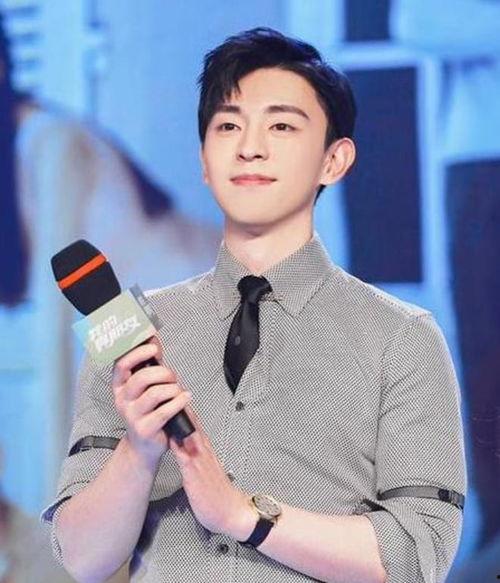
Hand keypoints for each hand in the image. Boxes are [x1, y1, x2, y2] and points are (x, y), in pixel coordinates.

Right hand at [112, 338, 191, 466]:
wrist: (144, 445)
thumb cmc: (148, 410)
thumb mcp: (146, 386)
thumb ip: (149, 363)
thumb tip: (152, 338)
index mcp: (119, 386)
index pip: (121, 364)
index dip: (138, 353)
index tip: (154, 349)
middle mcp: (122, 400)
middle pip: (142, 378)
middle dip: (163, 372)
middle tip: (172, 376)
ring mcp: (132, 415)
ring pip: (155, 393)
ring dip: (172, 388)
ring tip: (178, 390)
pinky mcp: (144, 429)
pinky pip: (165, 410)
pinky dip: (179, 401)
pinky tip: (186, 398)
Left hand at [169, 403, 255, 537]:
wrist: (231, 511)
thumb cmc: (217, 492)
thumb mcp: (205, 468)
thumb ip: (195, 453)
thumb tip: (181, 440)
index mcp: (205, 447)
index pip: (192, 421)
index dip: (181, 406)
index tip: (170, 391)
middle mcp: (203, 449)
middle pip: (191, 421)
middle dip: (178, 405)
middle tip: (166, 388)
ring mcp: (199, 459)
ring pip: (188, 432)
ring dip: (178, 418)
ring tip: (165, 403)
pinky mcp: (195, 473)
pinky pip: (184, 454)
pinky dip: (177, 442)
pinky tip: (169, 434)